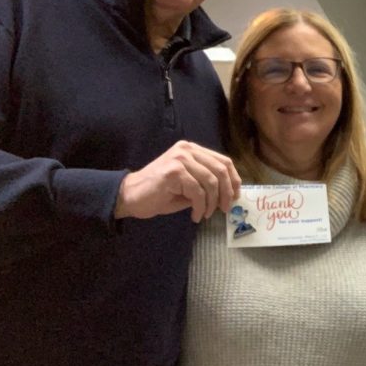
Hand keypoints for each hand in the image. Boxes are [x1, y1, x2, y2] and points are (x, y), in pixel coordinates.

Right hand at [114, 140, 240, 222]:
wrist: (129, 196)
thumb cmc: (160, 193)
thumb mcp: (189, 184)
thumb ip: (207, 182)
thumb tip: (231, 193)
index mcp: (192, 150)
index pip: (223, 161)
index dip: (234, 179)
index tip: (235, 196)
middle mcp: (187, 150)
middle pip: (220, 170)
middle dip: (227, 193)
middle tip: (225, 209)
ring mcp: (180, 159)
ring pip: (210, 182)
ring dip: (212, 203)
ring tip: (206, 214)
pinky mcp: (174, 172)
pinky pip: (197, 192)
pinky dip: (201, 207)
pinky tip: (196, 216)